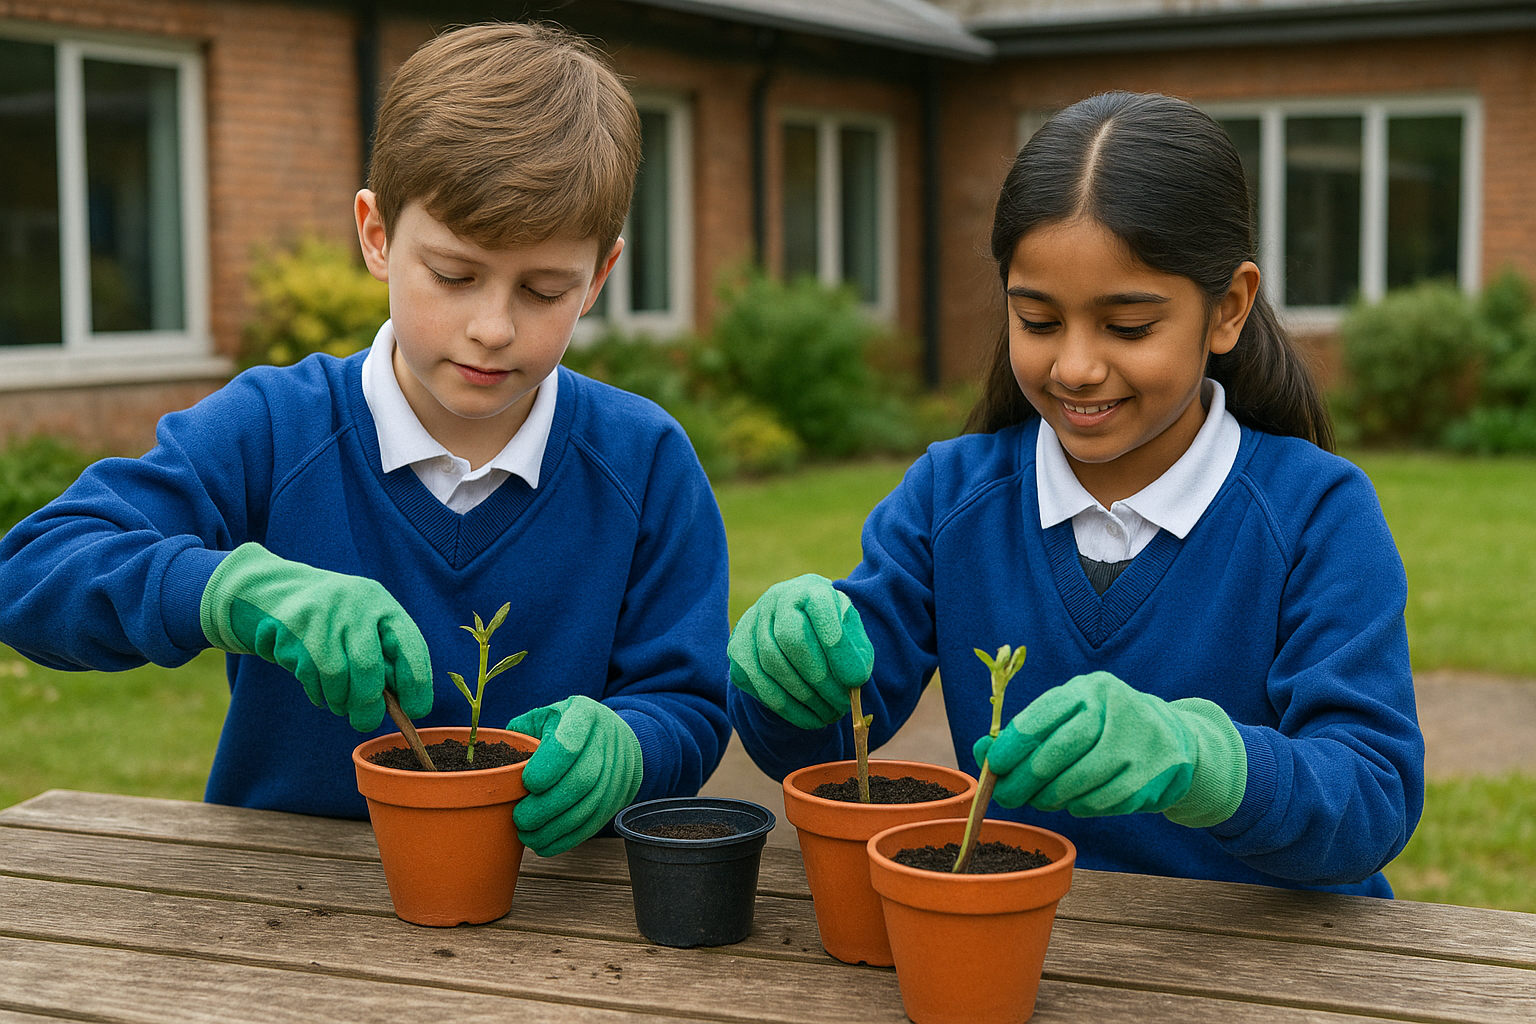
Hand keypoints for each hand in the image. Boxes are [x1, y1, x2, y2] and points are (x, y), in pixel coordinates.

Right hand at [199, 542, 432, 730]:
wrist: (273, 591)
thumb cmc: (334, 620)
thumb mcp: (366, 626)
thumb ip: (386, 659)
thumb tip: (404, 706)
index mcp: (381, 604)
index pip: (410, 646)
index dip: (417, 683)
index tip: (416, 710)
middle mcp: (353, 605)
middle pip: (367, 667)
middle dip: (369, 704)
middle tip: (367, 722)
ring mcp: (320, 615)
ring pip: (335, 676)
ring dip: (340, 701)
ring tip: (340, 703)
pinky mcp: (290, 629)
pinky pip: (308, 676)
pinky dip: (318, 693)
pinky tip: (319, 688)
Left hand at [508, 695, 642, 856]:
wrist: (616, 735)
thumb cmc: (568, 726)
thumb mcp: (546, 716)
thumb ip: (521, 734)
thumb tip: (498, 765)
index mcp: (584, 715)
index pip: (570, 741)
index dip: (549, 766)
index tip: (528, 783)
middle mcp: (608, 741)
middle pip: (582, 780)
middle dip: (546, 806)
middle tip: (520, 818)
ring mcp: (619, 770)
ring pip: (589, 806)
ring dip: (555, 827)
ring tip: (528, 835)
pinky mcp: (620, 795)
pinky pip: (596, 822)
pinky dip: (568, 838)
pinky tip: (545, 844)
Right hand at [727, 574, 873, 729]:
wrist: (797, 628)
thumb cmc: (831, 633)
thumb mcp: (852, 636)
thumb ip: (856, 653)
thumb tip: (852, 681)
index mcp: (809, 589)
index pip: (820, 609)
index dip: (837, 646)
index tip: (857, 679)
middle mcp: (776, 599)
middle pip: (791, 639)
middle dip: (821, 678)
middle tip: (842, 704)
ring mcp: (751, 624)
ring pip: (773, 665)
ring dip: (806, 698)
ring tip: (831, 714)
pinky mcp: (738, 651)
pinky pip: (760, 685)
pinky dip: (789, 708)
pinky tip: (811, 719)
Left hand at [974, 671, 1246, 825]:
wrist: (1172, 739)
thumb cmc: (1103, 729)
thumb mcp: (1069, 718)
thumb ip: (1028, 734)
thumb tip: (982, 755)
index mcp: (1090, 689)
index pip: (1044, 714)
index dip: (1013, 742)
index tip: (993, 764)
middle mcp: (1118, 709)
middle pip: (1062, 749)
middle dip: (1027, 777)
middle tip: (1007, 795)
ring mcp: (1140, 743)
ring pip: (1082, 780)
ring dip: (1052, 796)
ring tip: (1040, 800)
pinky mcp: (1154, 775)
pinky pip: (1105, 800)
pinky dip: (1081, 807)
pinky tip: (1074, 804)